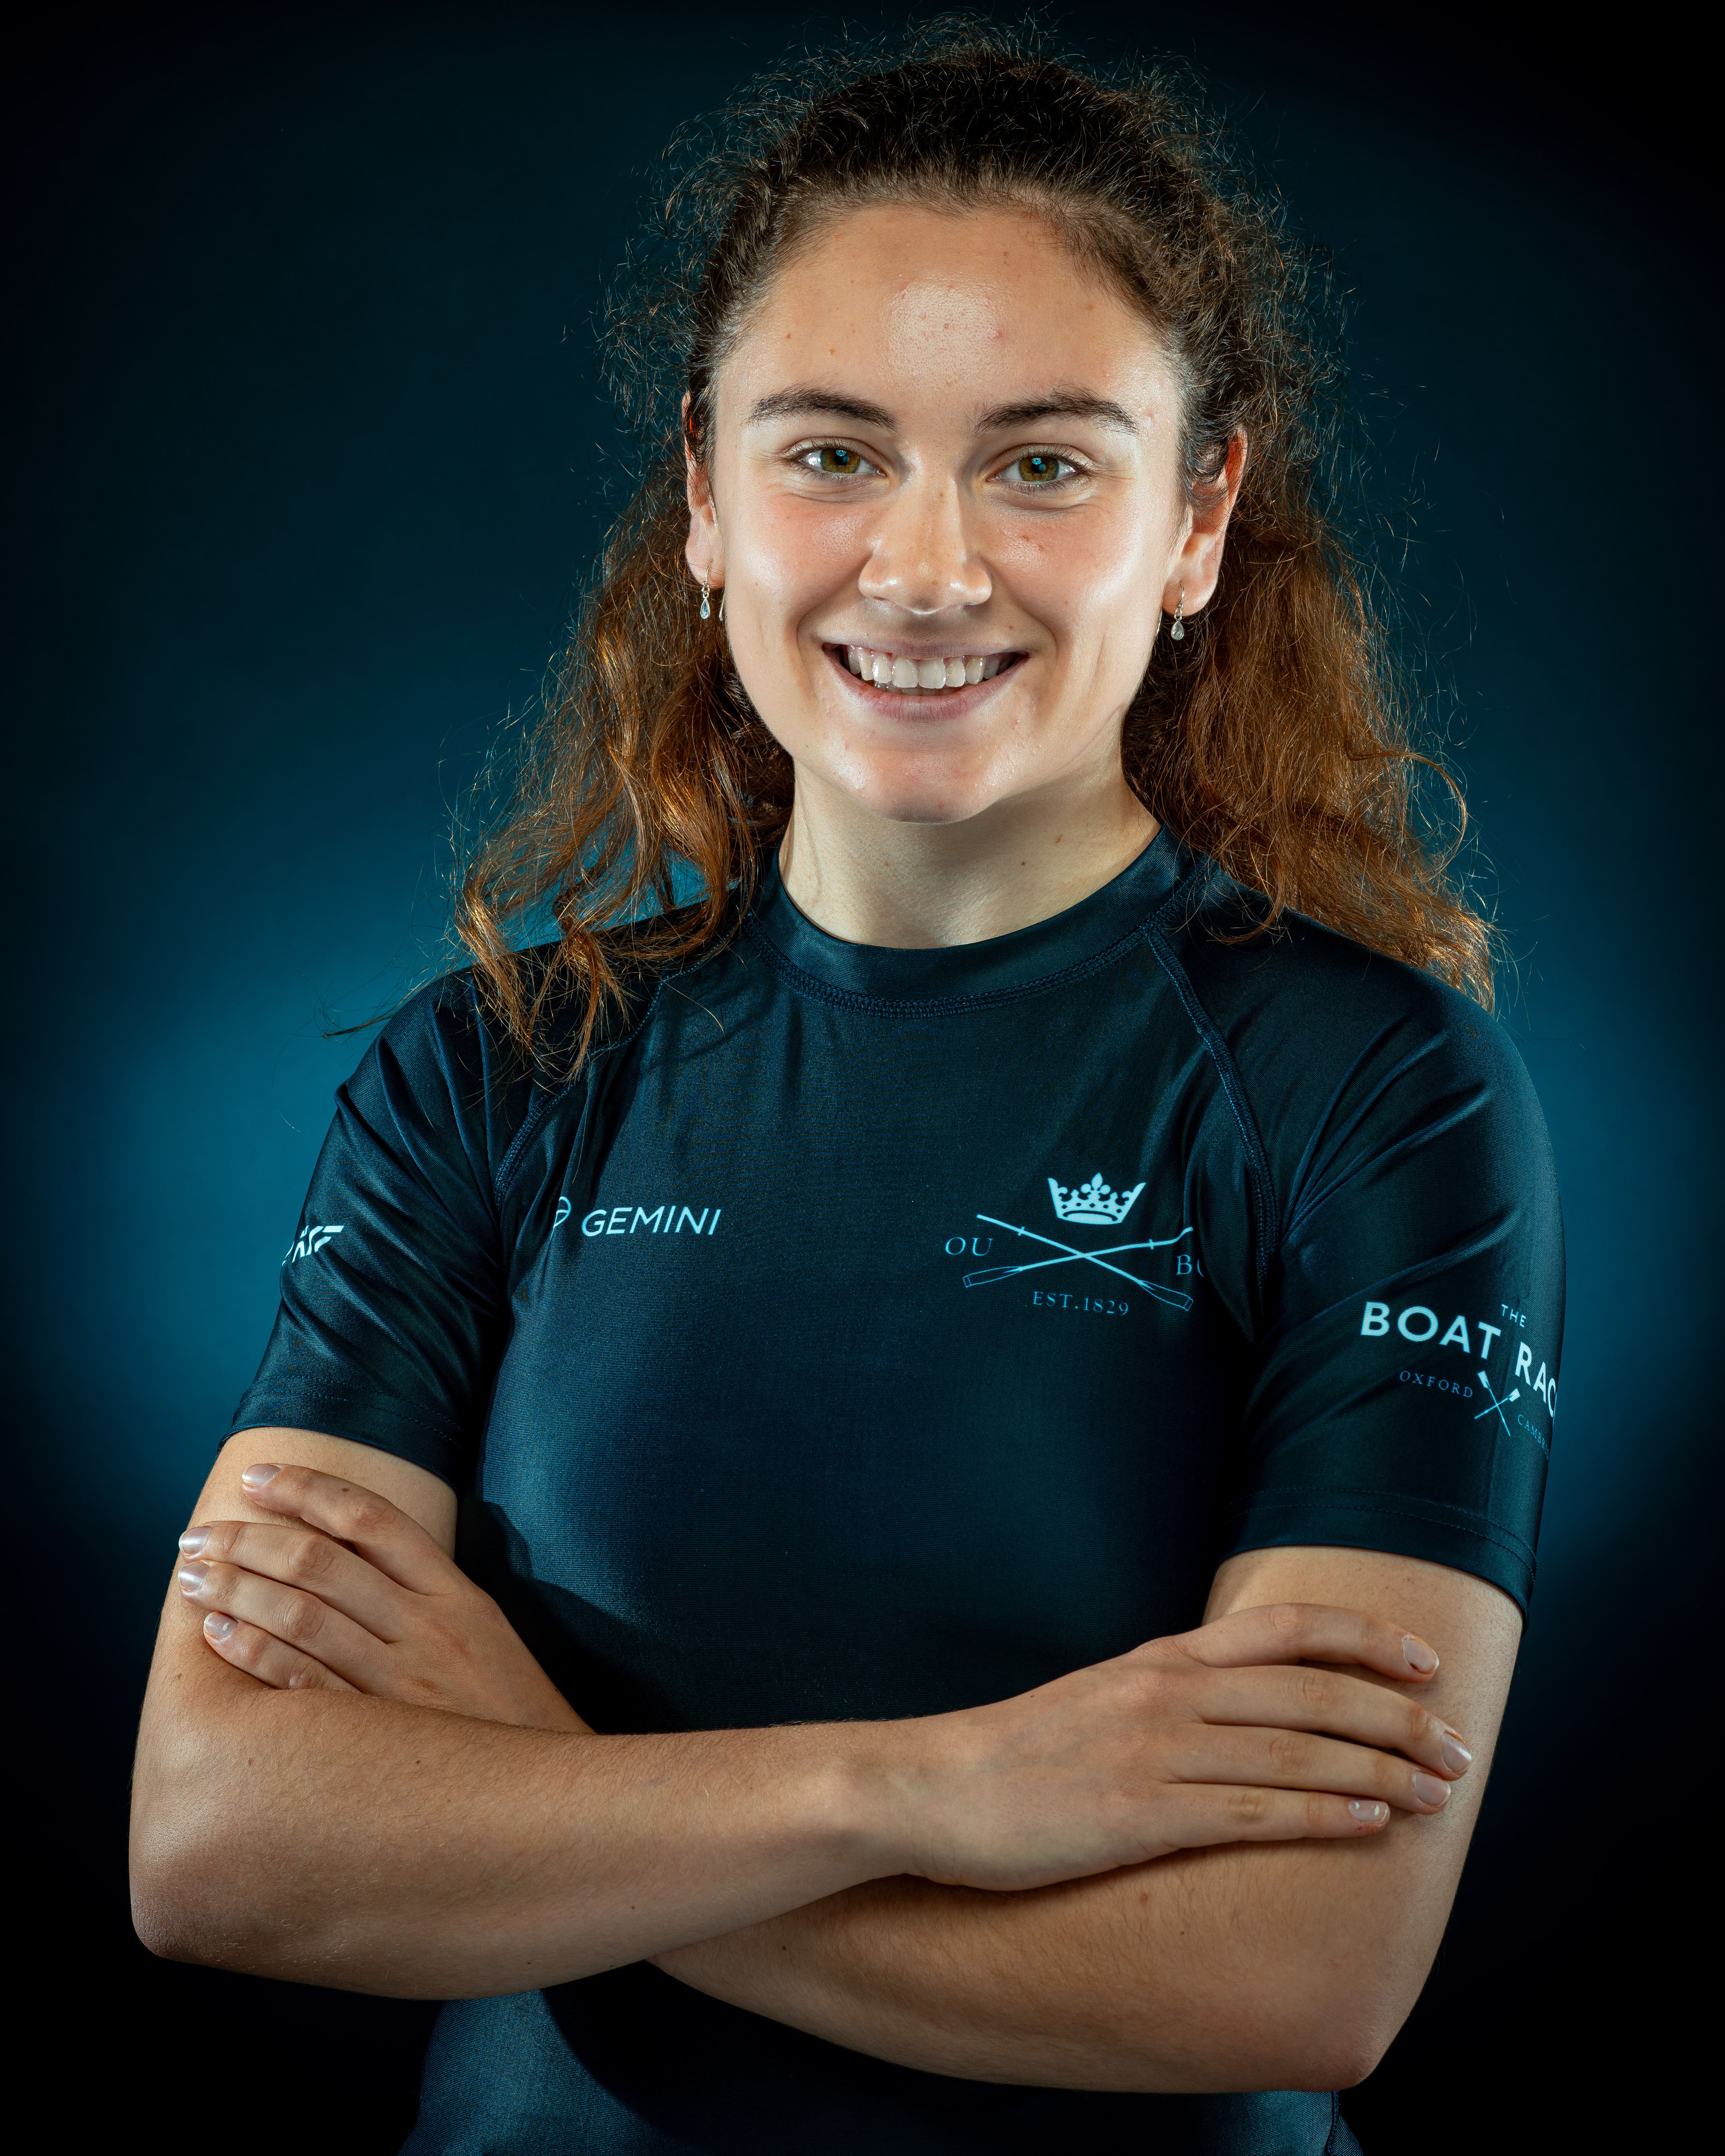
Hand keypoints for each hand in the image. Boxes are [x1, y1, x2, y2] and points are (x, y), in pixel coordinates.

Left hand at [176, 1462, 586, 1733]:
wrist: (550, 1799)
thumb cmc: (509, 1714)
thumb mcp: (484, 1635)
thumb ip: (425, 1594)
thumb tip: (348, 1555)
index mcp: (457, 1596)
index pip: (372, 1517)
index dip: (308, 1489)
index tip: (258, 1476)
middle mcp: (427, 1630)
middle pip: (322, 1562)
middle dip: (249, 1540)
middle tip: (199, 1534)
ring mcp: (402, 1684)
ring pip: (302, 1616)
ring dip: (237, 1590)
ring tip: (193, 1576)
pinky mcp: (378, 1737)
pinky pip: (302, 1686)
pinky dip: (254, 1654)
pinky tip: (219, 1635)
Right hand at [882, 1603, 1471, 1891]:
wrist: (938, 1789)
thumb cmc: (1023, 1752)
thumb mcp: (1105, 1695)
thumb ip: (1175, 1691)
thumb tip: (1246, 1699)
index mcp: (1163, 1660)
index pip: (1285, 1631)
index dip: (1365, 1639)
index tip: (1425, 1661)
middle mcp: (1169, 1695)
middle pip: (1311, 1692)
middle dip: (1399, 1717)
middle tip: (1459, 1744)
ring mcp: (1155, 1755)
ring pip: (1296, 1752)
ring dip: (1381, 1770)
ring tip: (1439, 1792)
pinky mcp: (1140, 1816)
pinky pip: (1252, 1812)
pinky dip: (1321, 1814)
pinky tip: (1369, 1822)